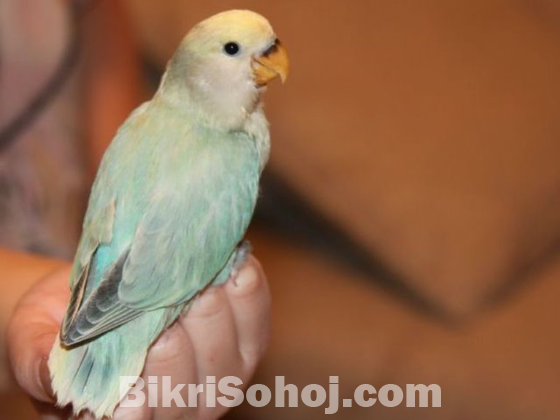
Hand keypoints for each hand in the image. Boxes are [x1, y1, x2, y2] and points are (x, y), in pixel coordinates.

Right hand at [7, 256, 269, 419]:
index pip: (147, 415)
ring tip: (201, 280)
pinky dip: (249, 295)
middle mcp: (180, 405)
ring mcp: (219, 377)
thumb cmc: (59, 326)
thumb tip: (54, 370)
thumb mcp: (34, 342)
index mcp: (130, 414)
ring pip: (233, 359)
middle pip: (195, 389)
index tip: (151, 353)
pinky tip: (236, 267)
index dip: (154, 389)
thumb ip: (41, 361)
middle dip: (186, 342)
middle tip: (175, 299)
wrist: (93, 297)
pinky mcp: (244, 342)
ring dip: (219, 315)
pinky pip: (256, 324)